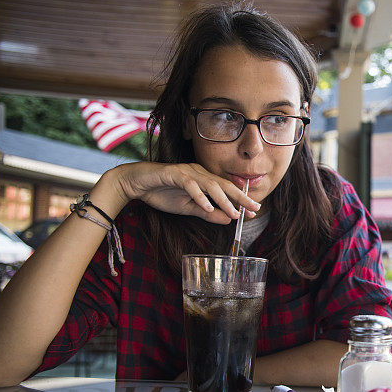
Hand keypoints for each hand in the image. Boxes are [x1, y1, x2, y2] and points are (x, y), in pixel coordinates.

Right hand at [112, 162, 259, 223]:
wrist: (137, 182)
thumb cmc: (163, 193)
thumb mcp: (188, 208)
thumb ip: (207, 213)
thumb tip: (228, 220)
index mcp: (204, 180)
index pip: (227, 190)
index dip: (241, 200)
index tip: (254, 211)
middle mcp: (199, 173)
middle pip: (224, 185)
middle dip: (241, 198)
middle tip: (254, 209)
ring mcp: (187, 172)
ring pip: (210, 185)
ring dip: (223, 200)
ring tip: (233, 213)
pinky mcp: (174, 174)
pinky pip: (190, 185)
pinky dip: (199, 197)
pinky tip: (207, 207)